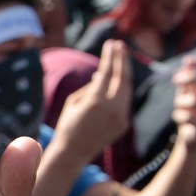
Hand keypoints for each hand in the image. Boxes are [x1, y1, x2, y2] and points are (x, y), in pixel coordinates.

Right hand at [54, 39, 131, 162]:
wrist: (73, 152)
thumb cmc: (68, 125)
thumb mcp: (73, 102)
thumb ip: (90, 86)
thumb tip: (102, 74)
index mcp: (96, 101)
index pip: (106, 72)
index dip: (109, 56)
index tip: (111, 43)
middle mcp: (112, 108)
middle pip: (123, 78)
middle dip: (122, 60)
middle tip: (120, 46)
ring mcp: (121, 117)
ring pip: (127, 89)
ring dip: (124, 75)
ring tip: (119, 62)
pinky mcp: (124, 124)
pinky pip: (124, 103)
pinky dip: (120, 92)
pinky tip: (115, 85)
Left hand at [169, 57, 195, 150]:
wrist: (193, 137)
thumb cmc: (191, 110)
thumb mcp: (188, 93)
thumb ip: (187, 79)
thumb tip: (186, 64)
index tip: (187, 61)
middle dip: (192, 78)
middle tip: (175, 78)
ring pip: (195, 101)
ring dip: (180, 101)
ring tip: (179, 106)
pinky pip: (188, 116)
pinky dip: (178, 115)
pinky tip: (180, 117)